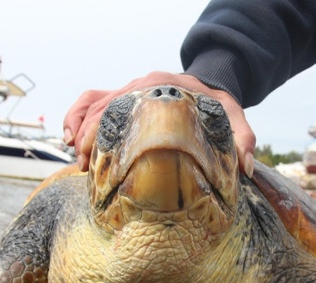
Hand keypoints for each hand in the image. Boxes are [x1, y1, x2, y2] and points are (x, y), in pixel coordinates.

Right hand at [63, 71, 255, 176]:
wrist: (208, 82)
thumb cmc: (216, 103)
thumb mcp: (233, 117)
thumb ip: (243, 138)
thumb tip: (244, 167)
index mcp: (163, 88)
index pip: (129, 106)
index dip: (111, 131)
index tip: (101, 159)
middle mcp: (141, 86)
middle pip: (104, 107)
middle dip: (89, 137)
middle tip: (86, 168)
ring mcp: (129, 90)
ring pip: (93, 103)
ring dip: (79, 129)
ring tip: (78, 160)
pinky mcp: (123, 96)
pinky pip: (91, 100)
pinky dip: (76, 115)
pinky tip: (71, 140)